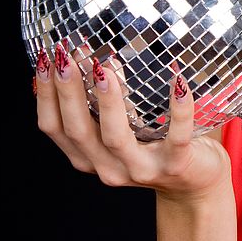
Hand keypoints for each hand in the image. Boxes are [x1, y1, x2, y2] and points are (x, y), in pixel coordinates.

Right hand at [34, 43, 231, 201]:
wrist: (197, 184)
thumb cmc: (158, 147)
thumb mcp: (128, 127)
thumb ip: (112, 103)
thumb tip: (102, 58)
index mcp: (89, 157)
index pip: (54, 128)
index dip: (46, 95)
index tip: (44, 60)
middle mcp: (109, 168)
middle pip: (78, 131)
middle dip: (69, 92)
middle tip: (67, 56)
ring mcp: (142, 169)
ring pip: (115, 136)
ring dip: (108, 101)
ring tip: (105, 66)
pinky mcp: (176, 165)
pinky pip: (177, 135)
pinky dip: (178, 109)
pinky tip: (179, 81)